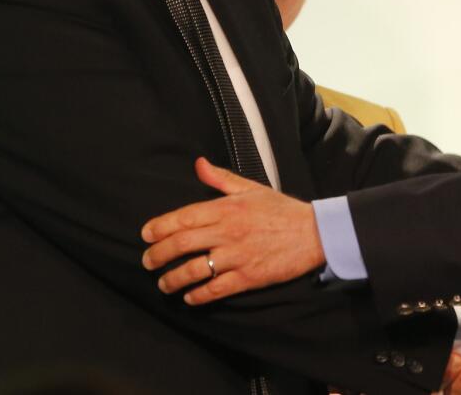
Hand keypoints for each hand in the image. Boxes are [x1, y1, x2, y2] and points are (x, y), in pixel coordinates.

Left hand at [141, 157, 325, 303]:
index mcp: (227, 208)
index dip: (160, 227)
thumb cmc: (281, 209)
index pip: (184, 217)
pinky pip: (215, 289)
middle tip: (147, 262)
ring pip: (193, 270)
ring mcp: (237, 256)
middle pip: (182, 244)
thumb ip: (221, 179)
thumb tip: (198, 164)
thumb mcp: (251, 188)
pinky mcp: (248, 276)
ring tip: (164, 284)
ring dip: (173, 279)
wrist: (314, 233)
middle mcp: (227, 232)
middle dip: (158, 255)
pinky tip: (190, 297)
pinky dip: (198, 295)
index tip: (146, 235)